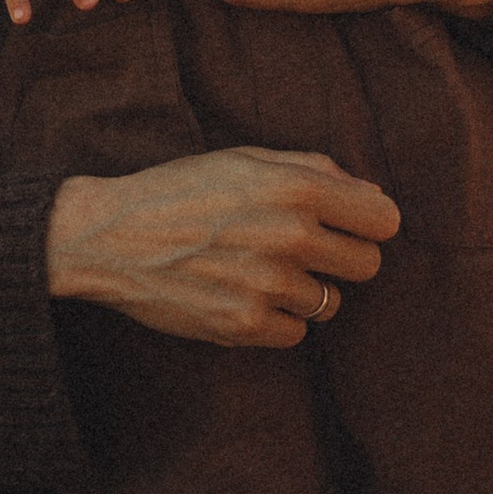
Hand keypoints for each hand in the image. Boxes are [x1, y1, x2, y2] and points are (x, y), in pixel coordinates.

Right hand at [46, 150, 397, 347]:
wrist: (109, 238)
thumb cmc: (180, 191)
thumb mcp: (246, 160)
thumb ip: (316, 170)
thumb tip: (373, 195)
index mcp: (295, 188)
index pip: (384, 220)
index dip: (368, 223)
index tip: (348, 226)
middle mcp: (290, 236)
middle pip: (368, 266)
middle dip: (343, 259)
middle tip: (304, 252)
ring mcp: (269, 285)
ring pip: (330, 303)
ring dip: (303, 291)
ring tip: (258, 272)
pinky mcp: (245, 326)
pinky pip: (296, 333)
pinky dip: (276, 320)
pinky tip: (242, 296)